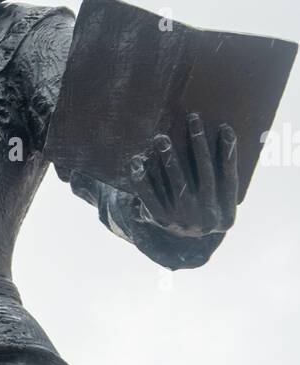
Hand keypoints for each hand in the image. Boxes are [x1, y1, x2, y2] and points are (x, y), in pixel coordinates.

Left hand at [130, 113, 237, 236]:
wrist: (185, 245)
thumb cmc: (207, 211)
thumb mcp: (223, 202)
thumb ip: (226, 175)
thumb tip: (227, 133)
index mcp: (224, 211)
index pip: (229, 176)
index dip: (228, 152)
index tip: (225, 127)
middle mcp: (204, 214)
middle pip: (204, 174)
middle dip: (199, 145)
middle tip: (193, 119)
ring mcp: (182, 217)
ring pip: (177, 183)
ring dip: (169, 159)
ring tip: (162, 137)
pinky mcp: (160, 218)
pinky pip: (149, 196)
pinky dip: (142, 179)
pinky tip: (136, 161)